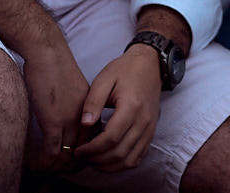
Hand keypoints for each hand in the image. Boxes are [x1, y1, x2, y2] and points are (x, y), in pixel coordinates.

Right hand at [23, 43, 90, 171]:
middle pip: (83, 151)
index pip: (92, 140)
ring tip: (45, 168)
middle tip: (57, 169)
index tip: (71, 159)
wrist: (48, 53)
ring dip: (56, 165)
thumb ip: (76, 105)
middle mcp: (83, 117)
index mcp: (90, 109)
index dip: (83, 153)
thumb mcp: (75, 89)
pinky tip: (35, 162)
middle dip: (70, 164)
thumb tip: (68, 120)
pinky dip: (44, 160)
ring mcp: (69, 120)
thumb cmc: (56, 66)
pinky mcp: (52, 121)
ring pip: (67, 155)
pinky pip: (51, 151)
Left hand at [75, 44, 162, 171]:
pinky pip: (139, 156)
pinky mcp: (151, 132)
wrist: (149, 64)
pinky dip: (123, 164)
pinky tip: (109, 159)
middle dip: (97, 160)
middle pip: (119, 153)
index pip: (110, 138)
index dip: (92, 149)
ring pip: (130, 160)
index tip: (78, 150)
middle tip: (82, 157)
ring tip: (93, 161)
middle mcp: (144, 120)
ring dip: (109, 166)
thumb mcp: (104, 79)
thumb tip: (85, 124)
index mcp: (131, 106)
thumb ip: (93, 102)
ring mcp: (150, 128)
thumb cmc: (125, 70)